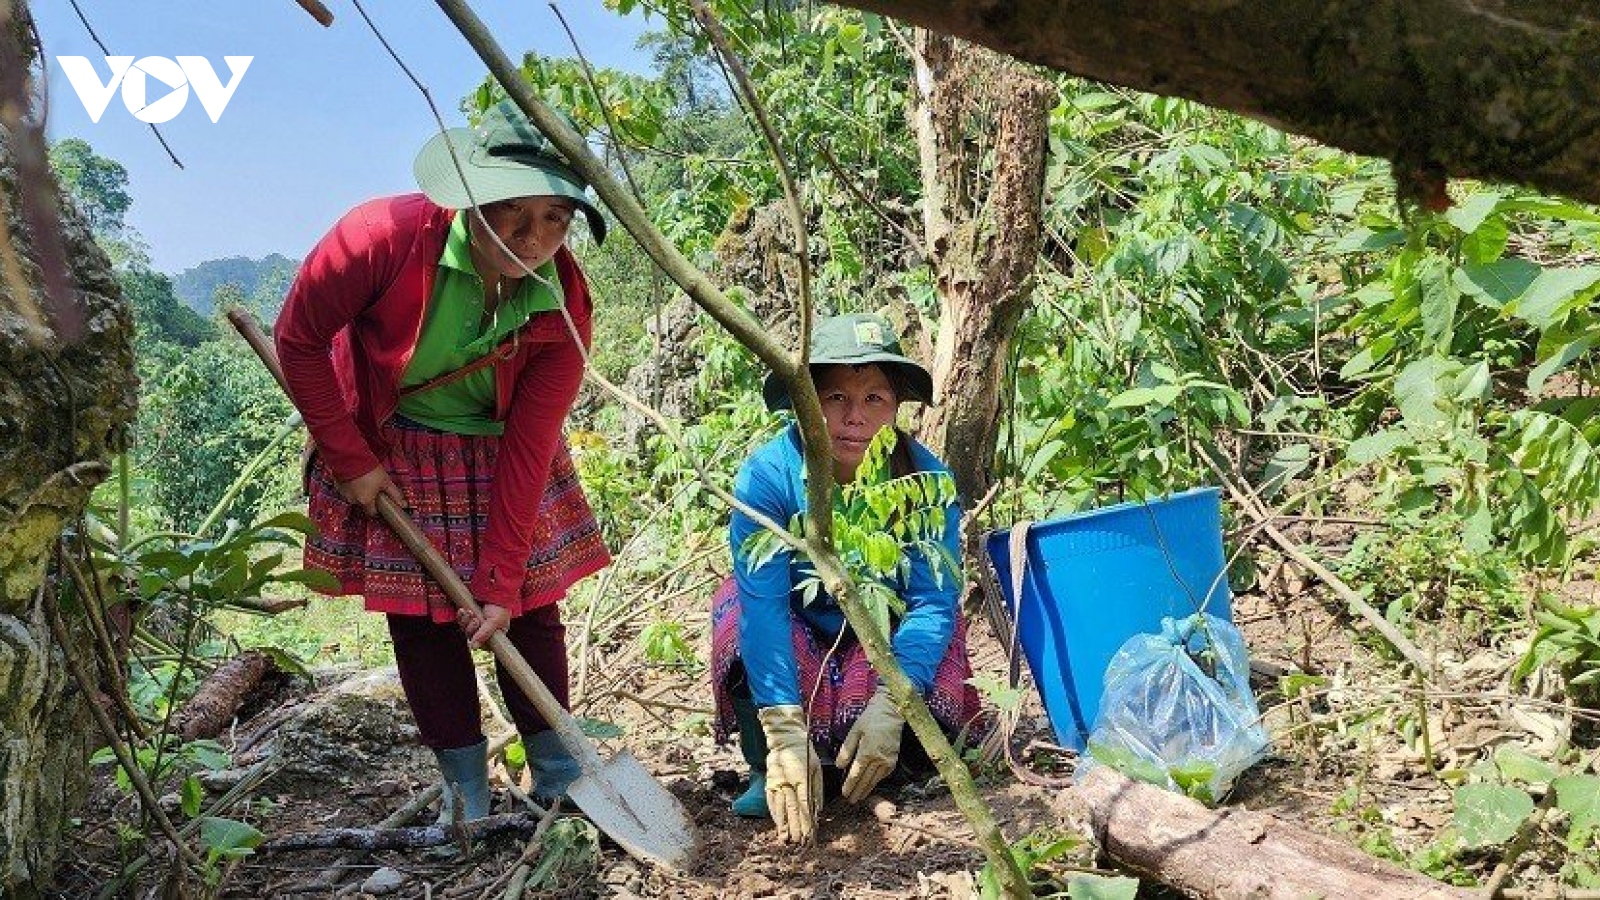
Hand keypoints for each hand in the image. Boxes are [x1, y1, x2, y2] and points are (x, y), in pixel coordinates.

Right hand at [337, 466, 404, 515]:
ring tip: (364, 479)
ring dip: (358, 491)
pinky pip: (346, 489)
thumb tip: (404, 505)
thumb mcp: (386, 482)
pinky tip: (355, 477)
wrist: (351, 457)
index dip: (377, 508)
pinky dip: (350, 485)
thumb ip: (395, 494)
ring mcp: (343, 493)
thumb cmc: (370, 471)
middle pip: (362, 504)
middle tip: (373, 486)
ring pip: (354, 496)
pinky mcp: (337, 485)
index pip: (372, 513)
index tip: (381, 501)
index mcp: (365, 502)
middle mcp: (353, 500)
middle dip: (368, 497)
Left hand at [457, 604, 510, 648]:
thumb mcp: (495, 621)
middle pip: (471, 637)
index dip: (477, 639)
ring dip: (465, 621)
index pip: (482, 645)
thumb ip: (485, 634)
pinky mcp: (467, 618)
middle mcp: (483, 632)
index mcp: (493, 636)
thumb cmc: (499, 608)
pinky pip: (460, 621)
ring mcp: (474, 625)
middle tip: (476, 618)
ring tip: (470, 612)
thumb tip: (473, 647)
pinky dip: (460, 616)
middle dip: (471, 627)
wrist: (494, 591)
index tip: (479, 629)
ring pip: (464, 629)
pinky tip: (463, 610)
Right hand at [757, 705, 821, 842]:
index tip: (810, 834)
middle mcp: (787, 781)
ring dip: (783, 825)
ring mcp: (776, 782)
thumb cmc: (804, 752)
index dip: (807, 820)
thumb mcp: (816, 766)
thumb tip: (817, 810)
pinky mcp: (769, 782)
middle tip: (799, 842)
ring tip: (786, 839)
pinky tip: (777, 825)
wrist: (784, 737)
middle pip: (791, 808)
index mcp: (801, 776)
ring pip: (780, 807)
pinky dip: (775, 814)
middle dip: (795, 827)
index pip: (804, 803)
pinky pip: (771, 801)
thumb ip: (816, 788)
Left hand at [836, 688, 903, 802]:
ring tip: (859, 797)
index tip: (844, 794)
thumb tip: (839, 766)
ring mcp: (888, 761)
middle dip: (857, 791)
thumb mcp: (854, 731)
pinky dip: (876, 782)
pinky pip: (883, 775)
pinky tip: (871, 785)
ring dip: (867, 790)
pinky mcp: (894, 760)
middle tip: (851, 801)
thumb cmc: (870, 719)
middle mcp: (879, 759)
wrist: (891, 712)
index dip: (849, 785)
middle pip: (865, 780)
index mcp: (867, 751)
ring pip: (875, 780)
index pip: (856, 774)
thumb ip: (846, 750)